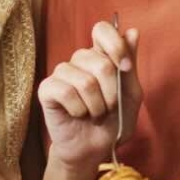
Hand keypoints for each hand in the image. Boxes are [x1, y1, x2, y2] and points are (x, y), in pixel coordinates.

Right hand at [37, 21, 138, 173]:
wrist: (94, 149)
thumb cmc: (113, 121)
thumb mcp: (131, 94)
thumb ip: (130, 64)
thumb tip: (132, 32)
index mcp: (101, 56)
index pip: (102, 30)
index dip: (115, 45)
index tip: (125, 68)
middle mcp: (79, 60)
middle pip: (100, 62)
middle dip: (112, 93)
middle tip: (109, 108)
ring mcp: (62, 73)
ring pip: (85, 81)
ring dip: (96, 106)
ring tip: (94, 114)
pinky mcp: (47, 89)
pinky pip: (66, 93)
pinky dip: (79, 110)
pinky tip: (78, 115)